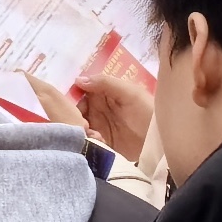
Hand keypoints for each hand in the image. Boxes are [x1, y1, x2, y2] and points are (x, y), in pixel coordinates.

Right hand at [36, 67, 151, 160]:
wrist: (161, 142)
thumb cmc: (148, 112)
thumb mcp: (130, 92)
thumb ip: (105, 83)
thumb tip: (78, 80)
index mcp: (102, 92)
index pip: (78, 90)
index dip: (68, 94)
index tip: (60, 100)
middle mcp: (95, 108)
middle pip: (72, 109)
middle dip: (70, 113)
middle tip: (75, 119)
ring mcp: (96, 126)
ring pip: (75, 124)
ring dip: (77, 127)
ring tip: (87, 131)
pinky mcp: (99, 142)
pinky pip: (83, 140)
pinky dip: (85, 140)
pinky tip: (94, 140)